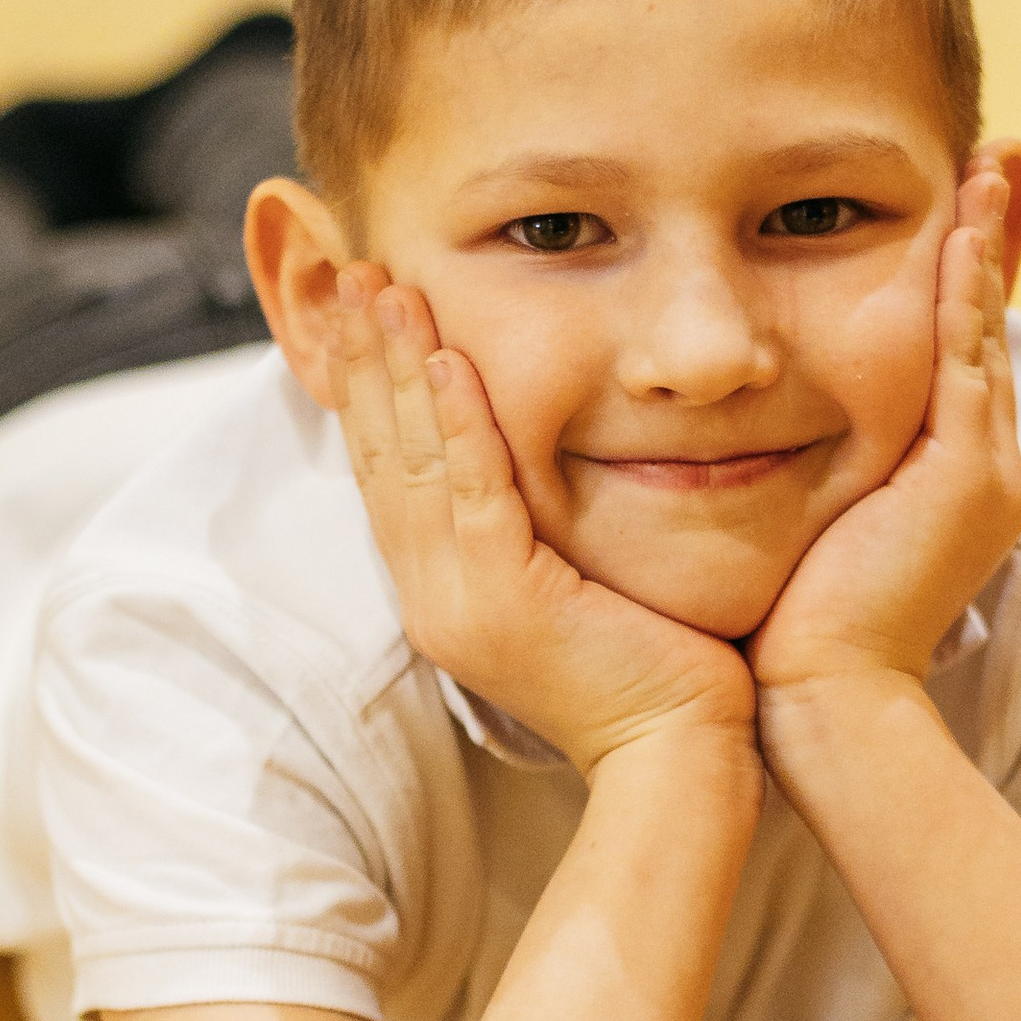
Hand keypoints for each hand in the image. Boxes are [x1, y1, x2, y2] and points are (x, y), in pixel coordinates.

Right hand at [326, 268, 757, 775]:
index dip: (364, 384)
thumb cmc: (651, 664)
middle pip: (378, 453)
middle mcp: (431, 593)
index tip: (358, 305)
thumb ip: (535, 523)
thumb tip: (531, 460)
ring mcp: (457, 601)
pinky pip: (469, 493)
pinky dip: (453, 421)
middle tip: (343, 269)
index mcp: (440, 588)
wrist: (677, 751)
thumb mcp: (572, 580)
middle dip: (357, 357)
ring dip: (391, 366)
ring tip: (378, 286)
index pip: (386, 467)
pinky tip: (441, 359)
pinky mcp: (503, 602)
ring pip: (410, 461)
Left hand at [748, 164, 1020, 703]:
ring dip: (989, 241)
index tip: (962, 202)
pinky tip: (959, 228)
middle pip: (985, 323)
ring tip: (995, 164)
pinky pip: (964, 357)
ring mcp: (983, 468)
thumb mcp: (800, 518)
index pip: (955, 348)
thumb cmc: (788, 623)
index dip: (961, 275)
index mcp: (944, 473)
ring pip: (983, 328)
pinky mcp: (969, 475)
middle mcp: (979, 463)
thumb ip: (798, 460)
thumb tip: (745, 415)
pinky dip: (964, 289)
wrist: (820, 698)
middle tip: (1003, 156)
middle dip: (995, 237)